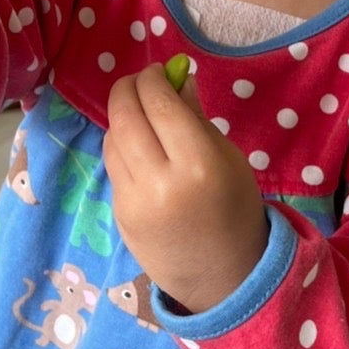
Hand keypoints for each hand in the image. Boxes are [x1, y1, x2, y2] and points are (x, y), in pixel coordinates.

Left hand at [103, 65, 267, 313]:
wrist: (223, 276)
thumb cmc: (235, 210)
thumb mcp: (228, 158)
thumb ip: (196, 118)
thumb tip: (175, 78)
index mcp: (197, 164)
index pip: (160, 103)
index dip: (153, 79)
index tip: (157, 72)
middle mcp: (160, 181)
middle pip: (125, 115)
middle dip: (127, 88)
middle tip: (139, 82)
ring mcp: (133, 200)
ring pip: (112, 138)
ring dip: (122, 116)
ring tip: (140, 114)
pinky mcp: (119, 213)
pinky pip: (112, 165)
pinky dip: (121, 145)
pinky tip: (137, 145)